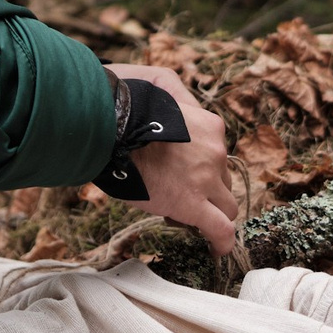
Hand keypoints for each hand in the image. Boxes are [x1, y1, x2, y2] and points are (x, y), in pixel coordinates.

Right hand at [104, 63, 238, 256]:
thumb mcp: (160, 83)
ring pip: (226, 205)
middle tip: (172, 192)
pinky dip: (222, 242)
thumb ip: (180, 98)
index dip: (198, 166)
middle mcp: (216, 151)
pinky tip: (217, 250)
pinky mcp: (192, 204)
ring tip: (185, 217)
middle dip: (202, 189)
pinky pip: (220, 230)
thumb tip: (185, 109)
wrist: (107, 124)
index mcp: (210, 125)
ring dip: (209, 212)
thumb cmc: (125, 103)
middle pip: (221, 180)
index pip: (215, 154)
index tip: (177, 171)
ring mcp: (206, 179)